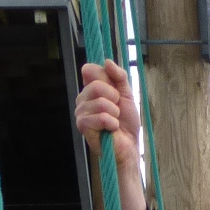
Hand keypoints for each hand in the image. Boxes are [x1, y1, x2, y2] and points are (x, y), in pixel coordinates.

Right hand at [75, 59, 147, 209]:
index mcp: (90, 90)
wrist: (129, 147)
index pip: (90, 70)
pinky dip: (111, 123)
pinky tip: (111, 130)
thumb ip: (119, 76)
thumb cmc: (126, 123)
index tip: (116, 92)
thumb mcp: (127, 94)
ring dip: (114, 113)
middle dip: (114, 98)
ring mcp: (81, 113)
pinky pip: (99, 117)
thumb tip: (107, 62)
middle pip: (96, 84)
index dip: (106, 78)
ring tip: (114, 122)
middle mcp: (82, 99)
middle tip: (117, 111)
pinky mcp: (83, 127)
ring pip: (99, 102)